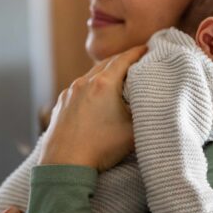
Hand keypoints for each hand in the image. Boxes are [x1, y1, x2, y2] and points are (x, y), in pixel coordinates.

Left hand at [40, 45, 147, 170]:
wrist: (64, 164)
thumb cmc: (100, 148)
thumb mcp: (132, 131)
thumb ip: (143, 113)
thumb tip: (151, 104)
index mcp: (104, 84)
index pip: (125, 59)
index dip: (138, 52)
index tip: (148, 48)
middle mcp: (84, 83)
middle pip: (107, 63)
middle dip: (123, 60)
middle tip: (136, 60)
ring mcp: (69, 93)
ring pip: (91, 75)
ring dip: (105, 73)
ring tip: (117, 79)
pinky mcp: (61, 105)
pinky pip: (78, 89)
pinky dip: (91, 87)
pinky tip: (96, 98)